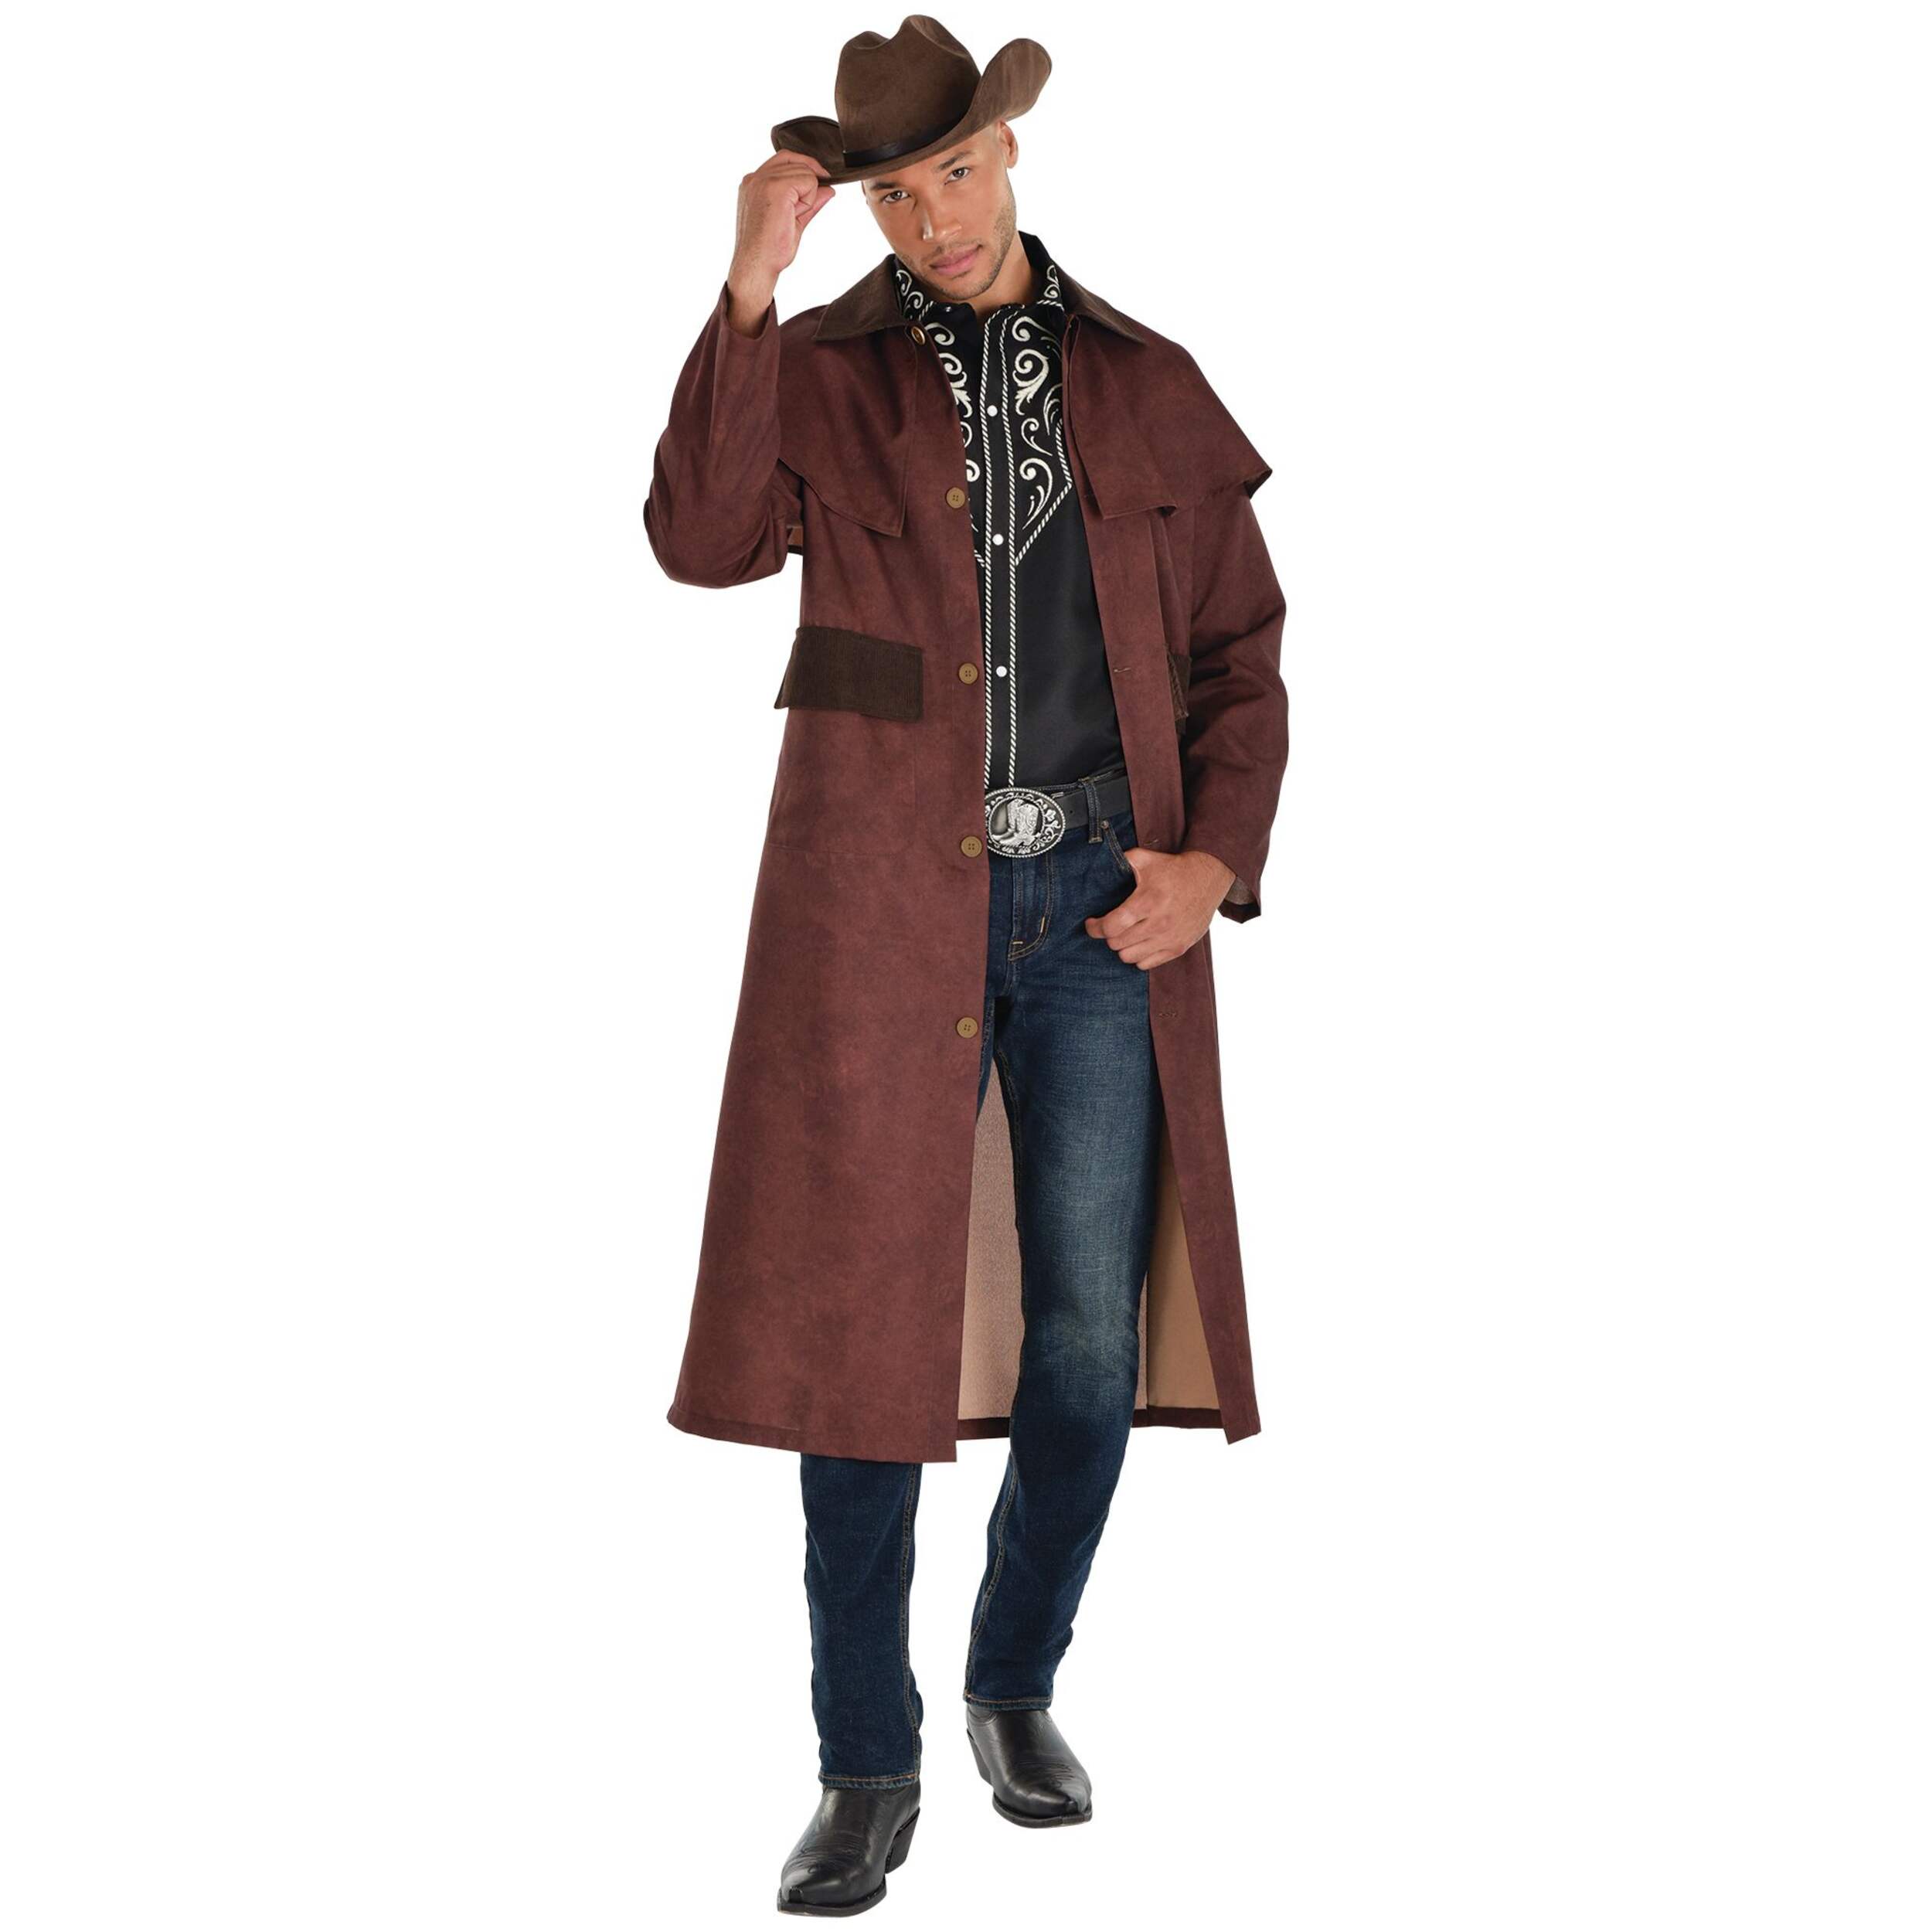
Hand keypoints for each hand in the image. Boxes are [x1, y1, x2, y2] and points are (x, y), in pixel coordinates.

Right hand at [725, 149, 835, 334]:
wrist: (756, 266)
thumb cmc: (768, 250)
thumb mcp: (794, 220)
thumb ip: (809, 202)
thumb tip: (828, 189)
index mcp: (754, 183)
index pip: (785, 159)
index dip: (804, 171)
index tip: (816, 188)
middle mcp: (756, 177)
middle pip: (796, 161)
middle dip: (807, 185)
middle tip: (798, 213)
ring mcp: (763, 180)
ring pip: (804, 171)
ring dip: (807, 196)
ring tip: (791, 218)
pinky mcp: (776, 187)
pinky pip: (808, 181)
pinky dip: (809, 200)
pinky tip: (794, 216)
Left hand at [1083, 846, 1236, 969]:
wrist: (1208, 878)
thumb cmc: (1173, 869)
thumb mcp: (1145, 859)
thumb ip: (1120, 861)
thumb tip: (1099, 866)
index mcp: (1147, 902)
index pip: (1111, 927)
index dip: (1095, 928)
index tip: (1091, 923)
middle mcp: (1159, 924)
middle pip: (1117, 944)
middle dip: (1108, 935)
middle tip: (1111, 925)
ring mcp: (1170, 938)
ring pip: (1129, 957)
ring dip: (1122, 946)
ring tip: (1125, 934)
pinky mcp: (1178, 948)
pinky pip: (1147, 964)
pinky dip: (1139, 956)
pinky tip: (1140, 942)